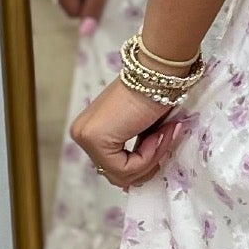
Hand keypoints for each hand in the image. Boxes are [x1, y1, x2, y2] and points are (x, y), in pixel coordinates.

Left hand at [70, 75, 190, 188]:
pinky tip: (157, 134)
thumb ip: (136, 149)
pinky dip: (148, 156)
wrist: (159, 71)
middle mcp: (81, 134)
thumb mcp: (142, 128)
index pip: (115, 166)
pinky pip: (125, 168)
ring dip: (151, 158)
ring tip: (164, 133)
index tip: (164, 136)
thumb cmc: (156, 93)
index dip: (145, 161)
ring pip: (121, 175)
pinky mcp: (95, 138)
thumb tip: (142, 176)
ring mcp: (85, 136)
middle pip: (116, 174)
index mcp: (89, 130)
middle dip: (147, 163)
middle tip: (167, 138)